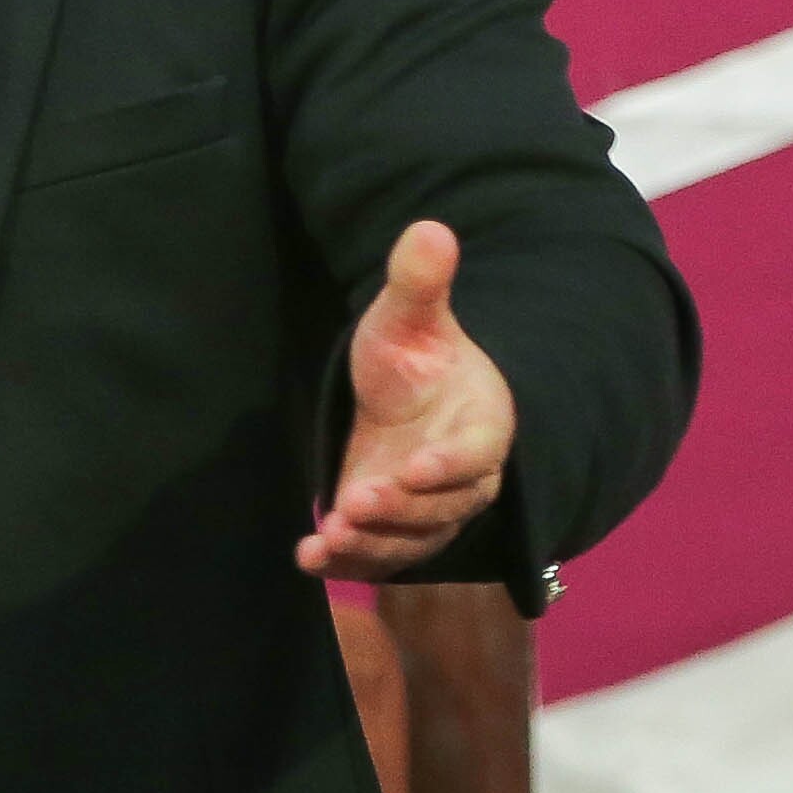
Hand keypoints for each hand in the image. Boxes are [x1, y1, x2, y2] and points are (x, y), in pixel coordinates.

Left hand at [297, 219, 511, 578]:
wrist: (403, 401)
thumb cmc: (415, 358)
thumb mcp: (408, 317)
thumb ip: (420, 283)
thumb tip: (430, 228)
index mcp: (483, 425)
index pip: (475, 453)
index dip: (447, 463)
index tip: (412, 467)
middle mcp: (463, 478)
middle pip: (443, 507)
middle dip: (400, 510)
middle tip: (354, 504)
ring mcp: (430, 512)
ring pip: (414, 540)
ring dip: (373, 545)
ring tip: (328, 537)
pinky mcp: (396, 534)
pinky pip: (380, 558)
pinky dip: (348, 564)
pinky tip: (309, 558)